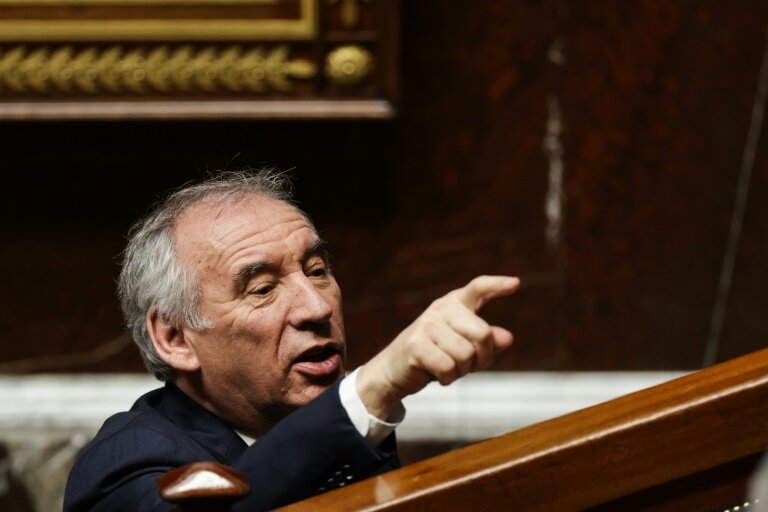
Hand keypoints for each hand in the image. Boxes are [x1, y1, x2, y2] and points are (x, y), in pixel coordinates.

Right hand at [356, 275, 519, 419]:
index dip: (497, 285)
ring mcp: (427, 325)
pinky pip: (449, 368)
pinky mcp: (416, 344)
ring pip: (466, 355)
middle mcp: (440, 309)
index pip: (478, 288)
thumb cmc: (434, 356)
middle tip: (467, 365)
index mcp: (454, 304)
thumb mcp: (464, 347)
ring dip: (462, 371)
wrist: (394, 370)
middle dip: (482, 358)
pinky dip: (447, 378)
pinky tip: (436, 374)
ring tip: (447, 367)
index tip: (516, 283)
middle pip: (483, 334)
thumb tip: (508, 338)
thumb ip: (487, 342)